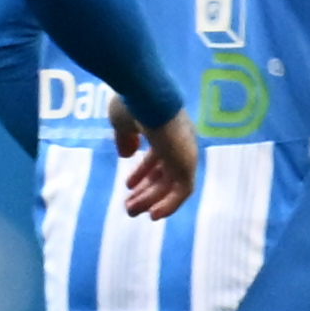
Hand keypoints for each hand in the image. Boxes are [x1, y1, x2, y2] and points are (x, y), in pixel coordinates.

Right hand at [110, 102, 198, 218]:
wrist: (146, 95)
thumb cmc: (132, 104)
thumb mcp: (122, 123)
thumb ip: (125, 139)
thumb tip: (126, 155)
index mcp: (165, 129)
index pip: (158, 156)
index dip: (143, 173)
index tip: (128, 186)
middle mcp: (179, 141)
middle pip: (165, 173)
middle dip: (146, 191)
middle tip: (129, 207)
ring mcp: (185, 152)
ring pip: (172, 184)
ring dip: (152, 200)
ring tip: (132, 212)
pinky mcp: (187, 163)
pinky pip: (182, 190)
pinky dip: (170, 204)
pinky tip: (153, 215)